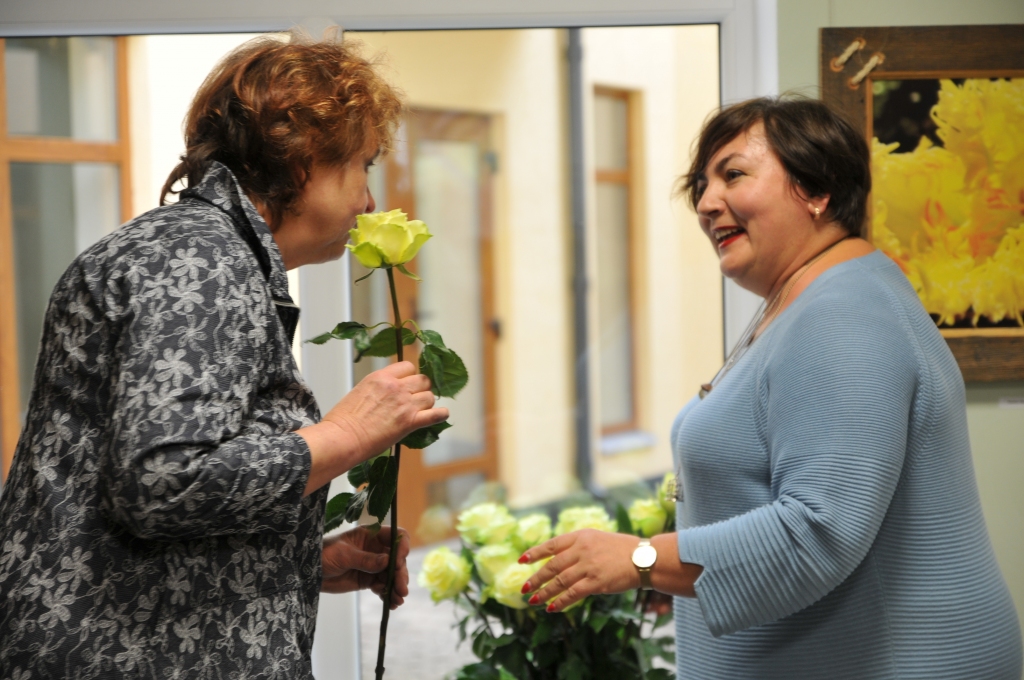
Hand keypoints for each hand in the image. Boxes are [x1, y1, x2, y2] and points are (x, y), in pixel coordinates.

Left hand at [321, 526, 410, 609]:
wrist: (310, 573)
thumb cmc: (324, 555)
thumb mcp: (344, 555)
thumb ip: (366, 559)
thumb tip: (388, 561)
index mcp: (371, 535)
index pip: (396, 536)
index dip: (401, 547)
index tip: (398, 563)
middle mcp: (376, 549)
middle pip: (397, 559)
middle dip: (400, 574)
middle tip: (402, 589)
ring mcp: (374, 566)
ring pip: (392, 575)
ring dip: (397, 587)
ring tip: (398, 600)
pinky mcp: (369, 580)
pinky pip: (383, 587)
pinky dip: (388, 595)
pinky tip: (392, 604)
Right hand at [324, 361, 447, 458]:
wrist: (343, 437)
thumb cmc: (344, 420)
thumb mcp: (360, 391)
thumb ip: (379, 388)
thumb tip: (388, 393)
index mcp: (381, 377)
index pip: (408, 366)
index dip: (411, 376)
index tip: (409, 384)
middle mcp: (396, 387)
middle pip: (422, 380)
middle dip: (421, 389)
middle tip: (416, 399)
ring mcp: (405, 404)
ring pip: (430, 396)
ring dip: (427, 403)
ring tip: (421, 411)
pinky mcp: (410, 422)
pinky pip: (435, 415)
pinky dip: (441, 415)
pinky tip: (442, 415)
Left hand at [518, 529, 640, 612]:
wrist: (644, 558)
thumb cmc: (623, 550)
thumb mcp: (598, 539)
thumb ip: (579, 547)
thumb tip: (558, 560)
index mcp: (581, 536)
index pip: (552, 544)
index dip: (535, 553)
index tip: (521, 560)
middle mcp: (582, 549)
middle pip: (552, 565)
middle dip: (536, 578)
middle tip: (524, 588)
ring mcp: (588, 566)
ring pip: (559, 581)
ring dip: (544, 592)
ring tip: (533, 601)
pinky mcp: (596, 582)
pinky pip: (573, 593)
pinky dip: (561, 602)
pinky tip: (552, 608)